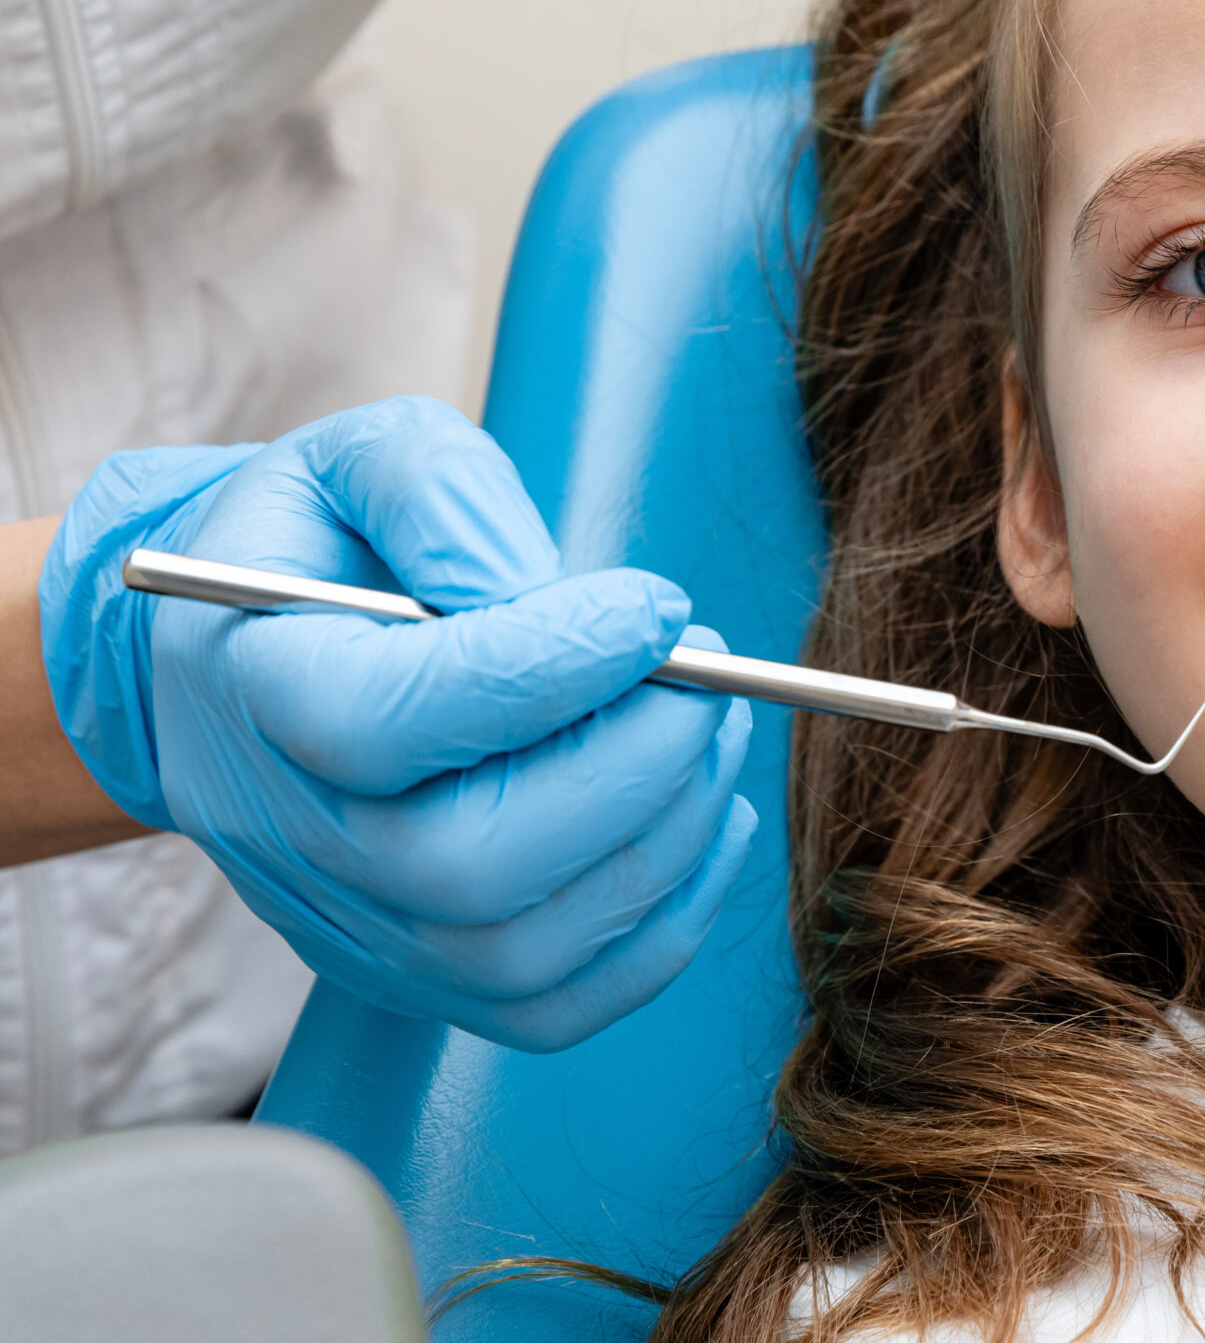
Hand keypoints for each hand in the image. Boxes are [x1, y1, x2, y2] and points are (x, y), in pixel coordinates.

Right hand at [39, 397, 756, 1051]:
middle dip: (635, 764)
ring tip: (710, 728)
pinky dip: (662, 929)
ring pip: (527, 945)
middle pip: (473, 860)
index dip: (551, 666)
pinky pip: (555, 1006)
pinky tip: (706, 820)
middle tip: (707, 675)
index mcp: (264, 690)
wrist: (232, 660)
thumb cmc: (318, 549)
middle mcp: (300, 834)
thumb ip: (445, 498)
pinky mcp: (417, 971)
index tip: (657, 605)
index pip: (396, 716)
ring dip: (665, 835)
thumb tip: (545, 592)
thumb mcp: (363, 462)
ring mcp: (357, 921)